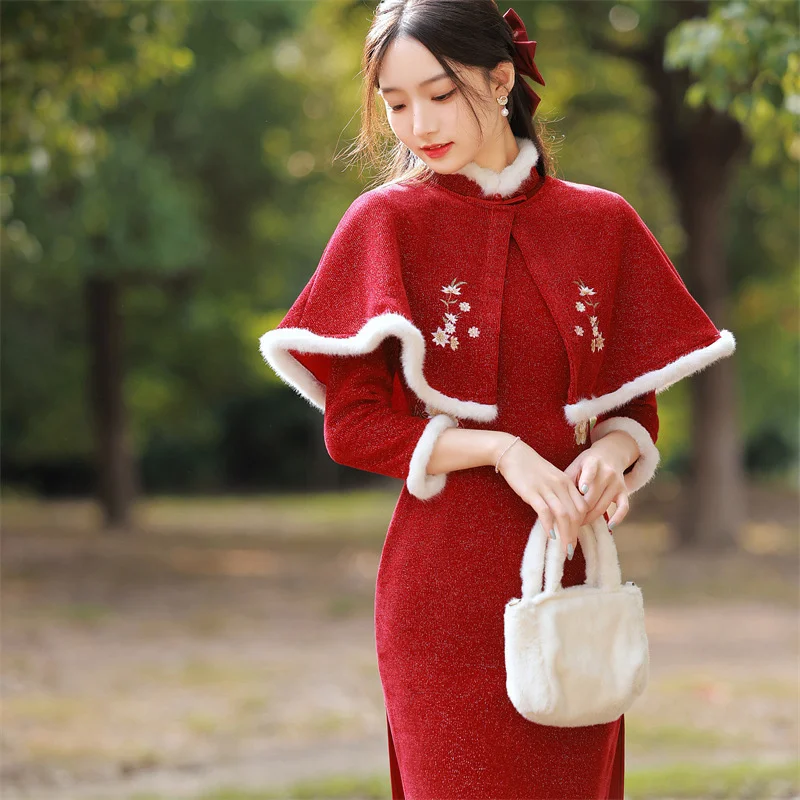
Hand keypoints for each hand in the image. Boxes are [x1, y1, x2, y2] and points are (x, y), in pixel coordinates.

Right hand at [496, 435, 589, 559]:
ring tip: (564, 549)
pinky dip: (549, 524)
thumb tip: (563, 513)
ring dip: (565, 534)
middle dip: (574, 535)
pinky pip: (545, 511)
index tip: (576, 537)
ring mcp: (547, 488)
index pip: (582, 507)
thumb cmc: (530, 466)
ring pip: (563, 515)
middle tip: (570, 550)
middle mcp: (561, 486)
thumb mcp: (551, 478)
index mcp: (567, 482)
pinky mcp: (532, 492)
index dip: (582, 525)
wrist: (513, 453)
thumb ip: (559, 493)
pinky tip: (550, 535)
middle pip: (575, 514)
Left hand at [563, 433, 635, 529]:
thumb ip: (567, 480)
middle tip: (567, 521)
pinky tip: (610, 526)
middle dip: (579, 511)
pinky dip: (618, 517)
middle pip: (592, 497)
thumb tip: (553, 501)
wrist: (610, 455)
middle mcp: (607, 473)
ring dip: (590, 517)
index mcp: (593, 463)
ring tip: (578, 525)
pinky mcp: (625, 491)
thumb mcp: (576, 466)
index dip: (586, 481)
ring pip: (603, 505)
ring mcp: (617, 483)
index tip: (581, 490)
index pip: (590, 471)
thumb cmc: (586, 464)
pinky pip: (624, 507)